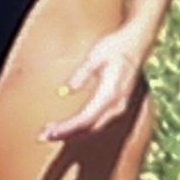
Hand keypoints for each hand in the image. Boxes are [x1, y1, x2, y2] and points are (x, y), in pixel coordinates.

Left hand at [40, 27, 145, 142]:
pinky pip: (97, 122)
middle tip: (43, 136)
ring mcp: (119, 107)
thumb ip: (81, 74)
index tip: (49, 132)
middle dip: (66, 134)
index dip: (67, 128)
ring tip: (50, 133)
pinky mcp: (116, 106)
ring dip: (72, 133)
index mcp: (110, 94)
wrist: (136, 43)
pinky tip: (68, 127)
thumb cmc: (115, 47)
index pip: (86, 119)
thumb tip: (65, 90)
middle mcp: (117, 105)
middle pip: (88, 128)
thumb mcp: (95, 56)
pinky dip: (81, 127)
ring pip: (93, 128)